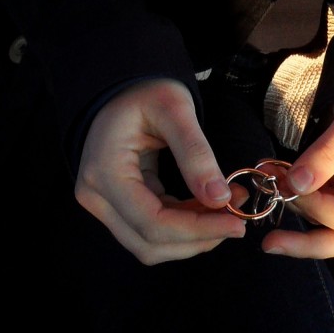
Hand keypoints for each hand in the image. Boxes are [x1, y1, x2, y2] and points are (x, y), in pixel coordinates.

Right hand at [75, 79, 246, 264]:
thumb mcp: (175, 109)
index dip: (197, 230)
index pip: (152, 223)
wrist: (122, 88)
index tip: (236, 223)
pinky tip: (208, 208)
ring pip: (150, 244)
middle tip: (237, 218)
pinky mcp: (116, 205)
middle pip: (149, 243)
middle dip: (198, 238)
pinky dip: (183, 226)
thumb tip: (220, 199)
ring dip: (192, 237)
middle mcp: (96, 196)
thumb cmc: (145, 90)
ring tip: (227, 211)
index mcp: (105, 171)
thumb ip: (195, 152)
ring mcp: (102, 203)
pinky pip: (151, 229)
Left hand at [263, 99, 333, 259]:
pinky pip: (321, 206)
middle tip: (270, 243)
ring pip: (330, 229)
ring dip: (298, 211)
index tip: (293, 186)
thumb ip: (329, 151)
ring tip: (269, 183)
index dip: (322, 210)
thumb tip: (296, 184)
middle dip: (307, 243)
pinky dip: (299, 197)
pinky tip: (278, 180)